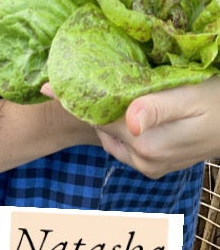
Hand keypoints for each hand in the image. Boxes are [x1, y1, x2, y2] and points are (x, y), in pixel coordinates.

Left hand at [43, 76, 219, 178]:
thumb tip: (128, 120)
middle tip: (69, 82)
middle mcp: (145, 161)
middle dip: (85, 107)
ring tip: (93, 93)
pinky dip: (116, 131)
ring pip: (110, 140)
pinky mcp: (155, 168)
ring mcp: (150, 168)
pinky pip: (124, 148)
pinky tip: (119, 112)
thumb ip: (157, 108)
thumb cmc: (217, 102)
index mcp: (147, 144)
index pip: (99, 119)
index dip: (74, 100)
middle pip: (101, 130)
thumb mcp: (190, 97)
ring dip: (101, 119)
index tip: (47, 87)